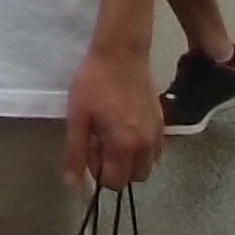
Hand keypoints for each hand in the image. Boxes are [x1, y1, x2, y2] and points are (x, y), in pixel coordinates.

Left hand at [63, 31, 165, 190]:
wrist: (121, 52)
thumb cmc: (94, 82)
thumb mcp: (78, 117)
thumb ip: (76, 152)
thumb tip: (72, 182)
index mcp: (124, 146)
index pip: (115, 183)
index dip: (98, 172)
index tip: (89, 149)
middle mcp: (146, 145)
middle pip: (133, 177)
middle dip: (115, 169)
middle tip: (99, 142)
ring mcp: (157, 134)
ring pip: (146, 165)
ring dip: (129, 160)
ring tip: (112, 135)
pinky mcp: (162, 121)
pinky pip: (155, 149)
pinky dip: (141, 149)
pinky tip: (127, 128)